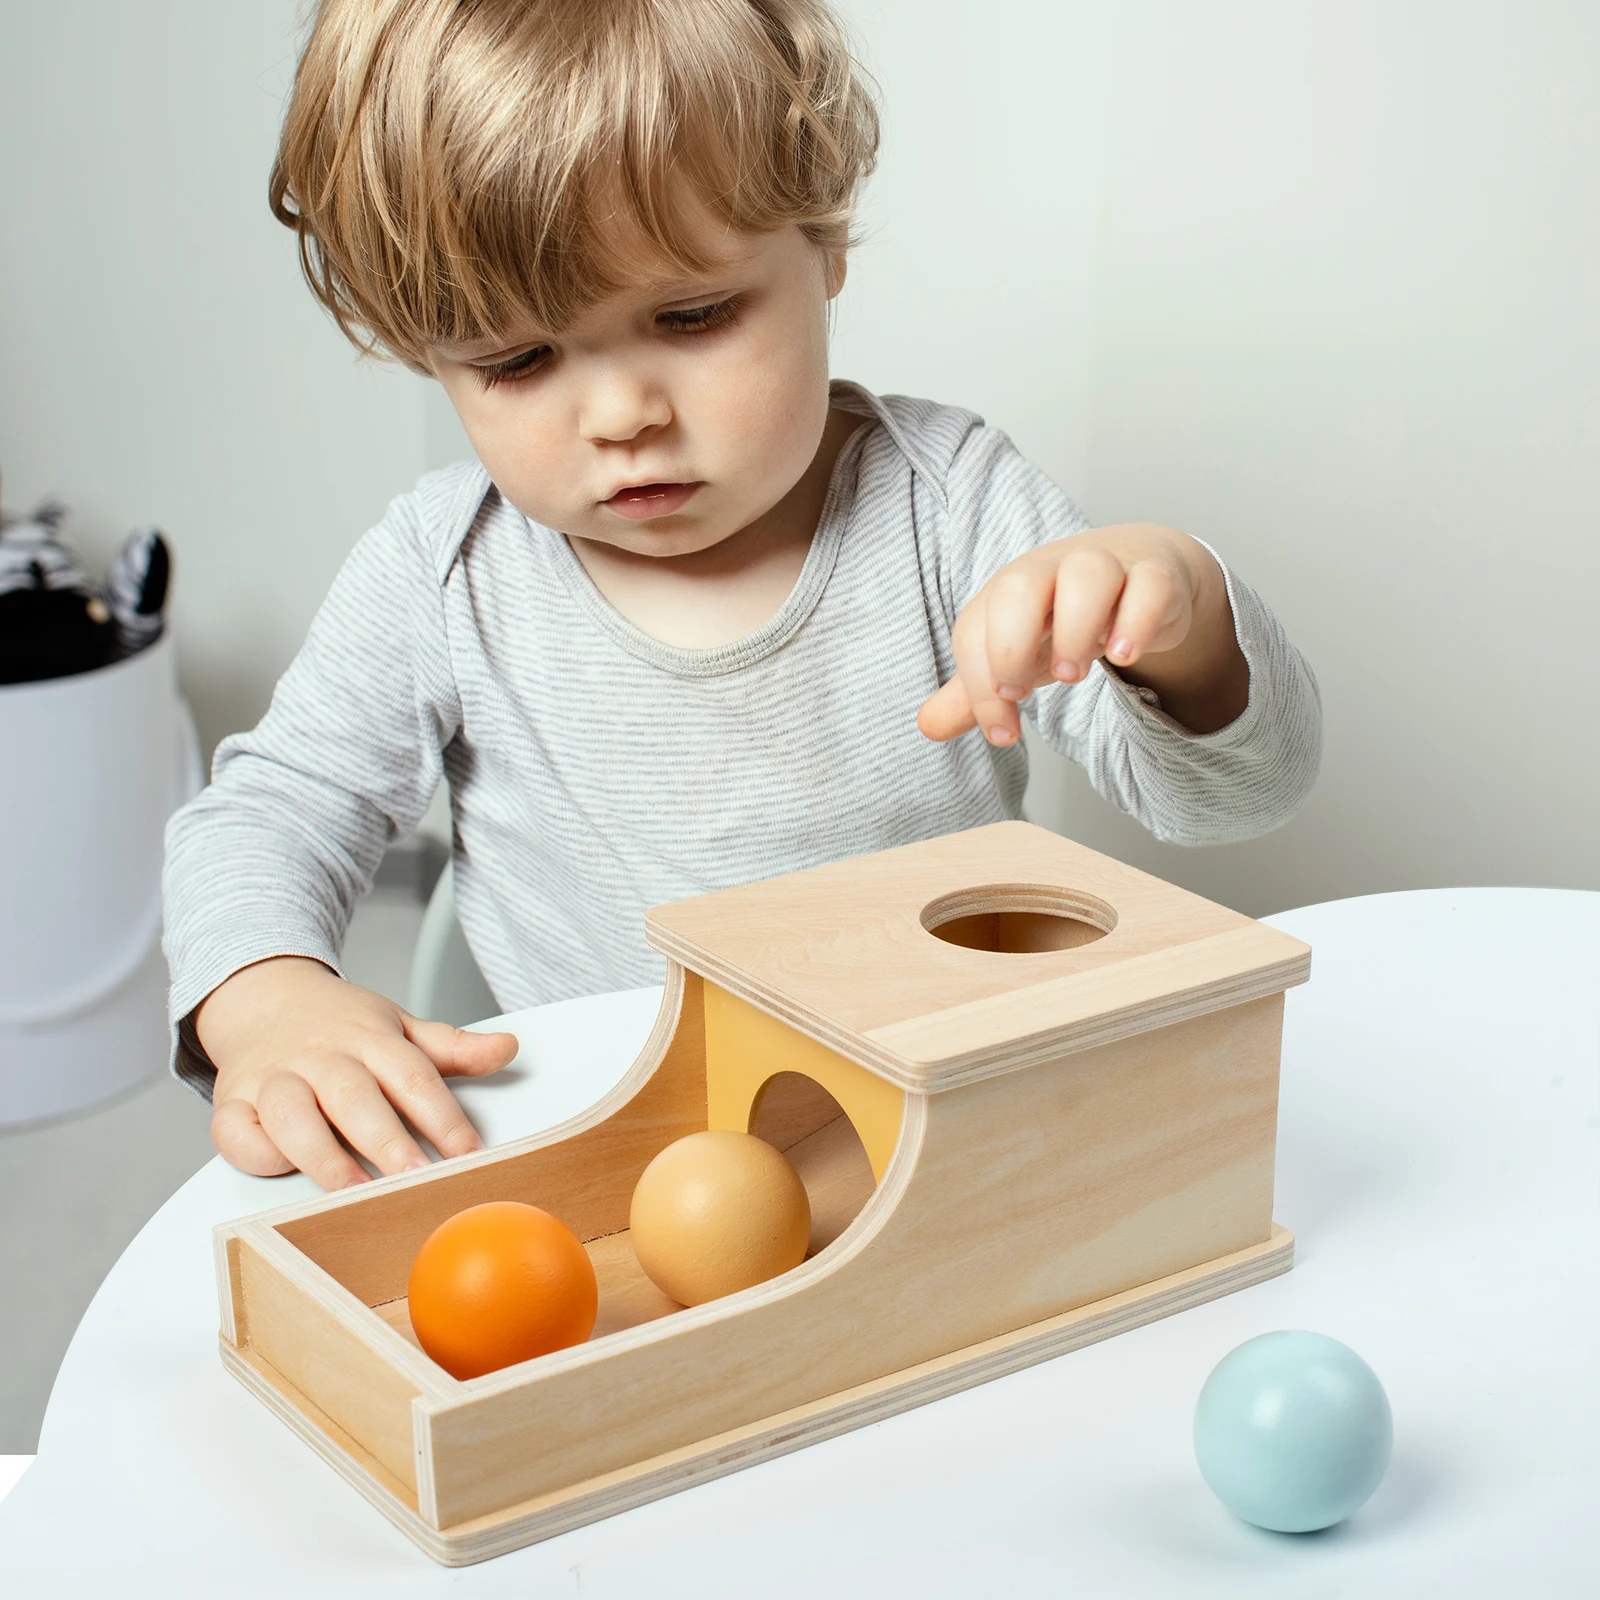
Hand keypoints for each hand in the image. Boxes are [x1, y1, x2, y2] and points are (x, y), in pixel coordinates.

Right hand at [196, 955, 517, 1189]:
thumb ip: (452, 1047)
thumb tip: (509, 1048)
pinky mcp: (232, 1103)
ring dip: (325, 1158)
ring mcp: (273, 1079)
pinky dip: (257, 1153)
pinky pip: (237, 1132)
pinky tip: (285, 1173)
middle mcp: (321, 1057)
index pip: (413, 1077)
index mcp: (369, 1038)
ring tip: (357, 1195)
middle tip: (419, 1181)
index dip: (444, 1118)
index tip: (471, 1155)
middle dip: (389, 1143)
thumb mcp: (399, 1026)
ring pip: (295, 1117)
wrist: (264, 998)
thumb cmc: (339, 1026)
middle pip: (357, 1098)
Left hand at [917, 524, 1248, 743]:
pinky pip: (1150, 585)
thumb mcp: (1019, 652)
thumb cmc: (1066, 614)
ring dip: (1076, 627)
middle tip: (1024, 693)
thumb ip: (977, 691)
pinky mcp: (1155, 579)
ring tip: (1073, 675)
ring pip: (1089, 574)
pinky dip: (1138, 619)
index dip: (979, 686)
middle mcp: (1052, 573)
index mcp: (1008, 592)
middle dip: (1012, 642)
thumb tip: (928, 725)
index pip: (975, 630)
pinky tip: (1125, 655)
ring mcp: (1107, 569)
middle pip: (1019, 585)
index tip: (1002, 732)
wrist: (1138, 572)